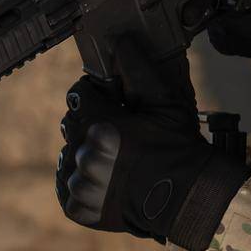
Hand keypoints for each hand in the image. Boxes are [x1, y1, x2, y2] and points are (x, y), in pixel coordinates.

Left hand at [56, 38, 248, 250]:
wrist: (185, 198)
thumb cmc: (178, 148)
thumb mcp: (165, 102)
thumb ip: (138, 71)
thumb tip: (120, 42)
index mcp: (101, 128)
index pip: (78, 95)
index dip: (94, 94)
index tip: (109, 100)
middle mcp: (85, 157)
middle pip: (71, 125)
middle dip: (90, 122)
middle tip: (116, 131)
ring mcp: (79, 186)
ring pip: (67, 155)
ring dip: (84, 152)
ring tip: (112, 157)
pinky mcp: (76, 208)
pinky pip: (65, 184)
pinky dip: (79, 179)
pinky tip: (102, 176)